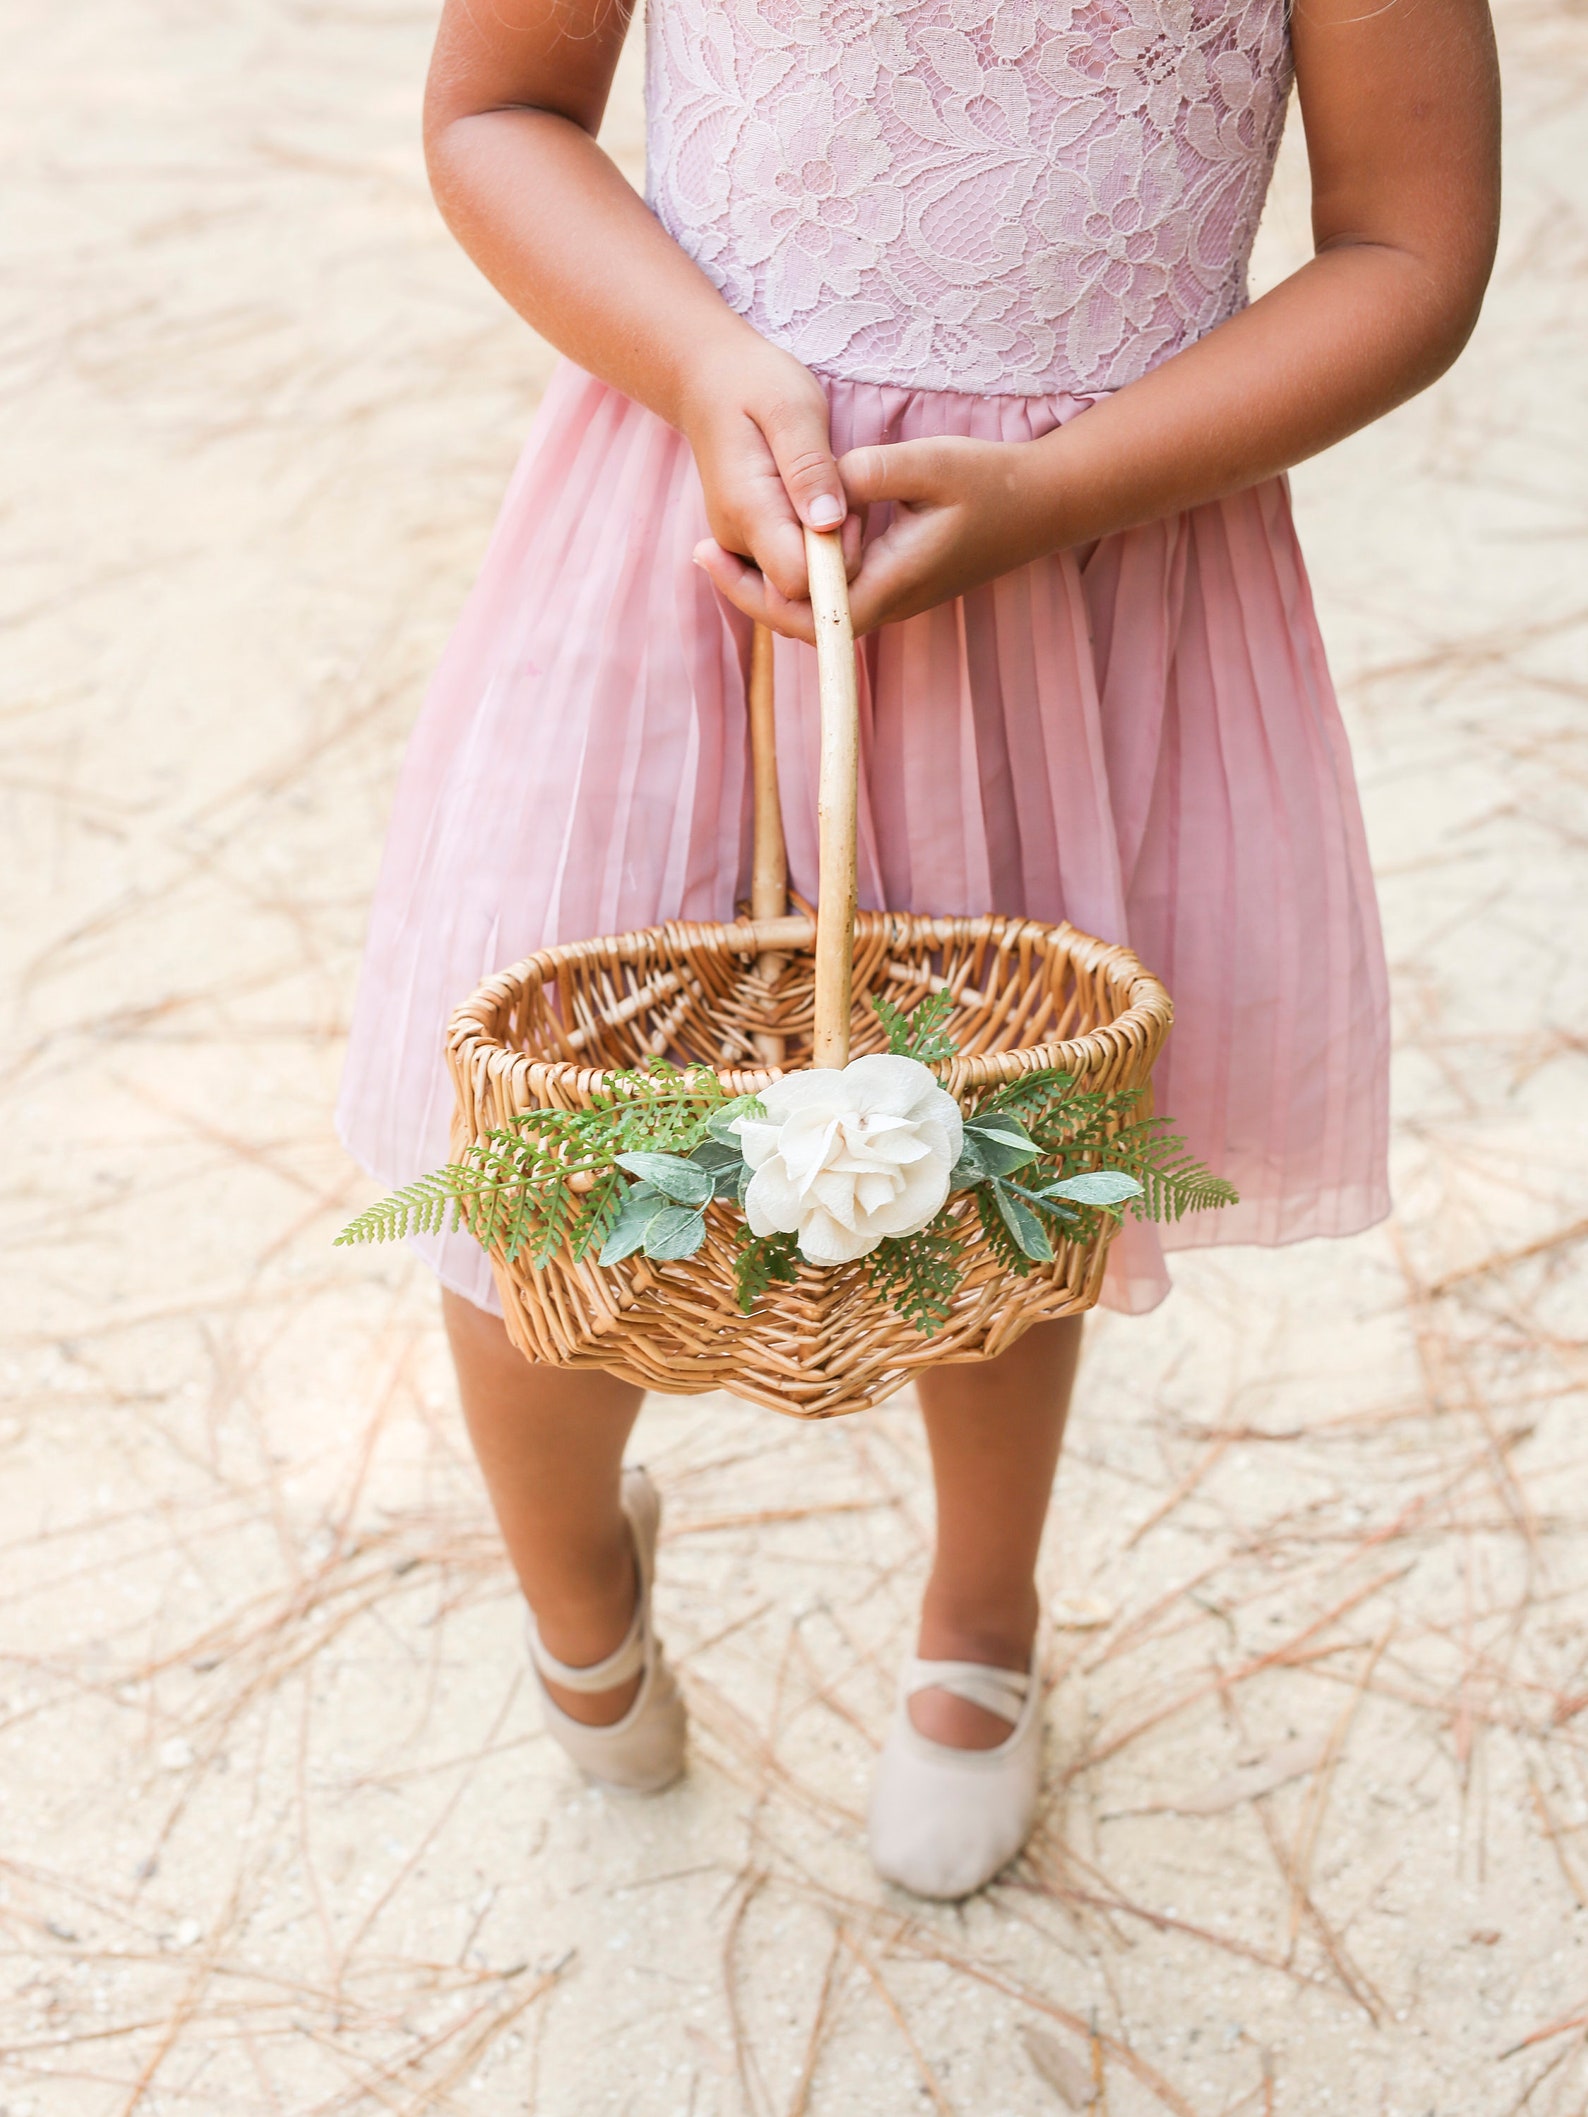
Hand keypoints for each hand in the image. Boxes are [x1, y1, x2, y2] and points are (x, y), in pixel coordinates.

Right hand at [678, 337, 860, 628]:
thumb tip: (828, 523)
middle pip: (798, 594)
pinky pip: (792, 570)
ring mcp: (740, 546)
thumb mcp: (791, 407)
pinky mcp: (750, 544)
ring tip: (834, 496)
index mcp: (747, 510)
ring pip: (798, 585)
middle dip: (837, 563)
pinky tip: (823, 508)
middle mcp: (738, 540)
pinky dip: (816, 550)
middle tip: (850, 503)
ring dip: (829, 555)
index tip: (854, 512)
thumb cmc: (755, 383)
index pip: (797, 581)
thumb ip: (810, 466)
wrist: (709, 380)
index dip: (836, 560)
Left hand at [697, 431, 1059, 640]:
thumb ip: (864, 476)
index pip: (803, 613)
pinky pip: (830, 594)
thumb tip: (810, 490)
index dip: (752, 590)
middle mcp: (886, 605)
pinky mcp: (891, 584)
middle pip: (798, 622)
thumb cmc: (989, 482)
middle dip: (748, 590)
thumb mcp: (926, 463)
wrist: (1040, 503)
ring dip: (769, 584)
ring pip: (812, 611)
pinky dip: (796, 574)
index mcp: (888, 585)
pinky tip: (772, 540)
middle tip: (699, 550)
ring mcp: (889, 599)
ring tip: (720, 547)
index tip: (710, 555)